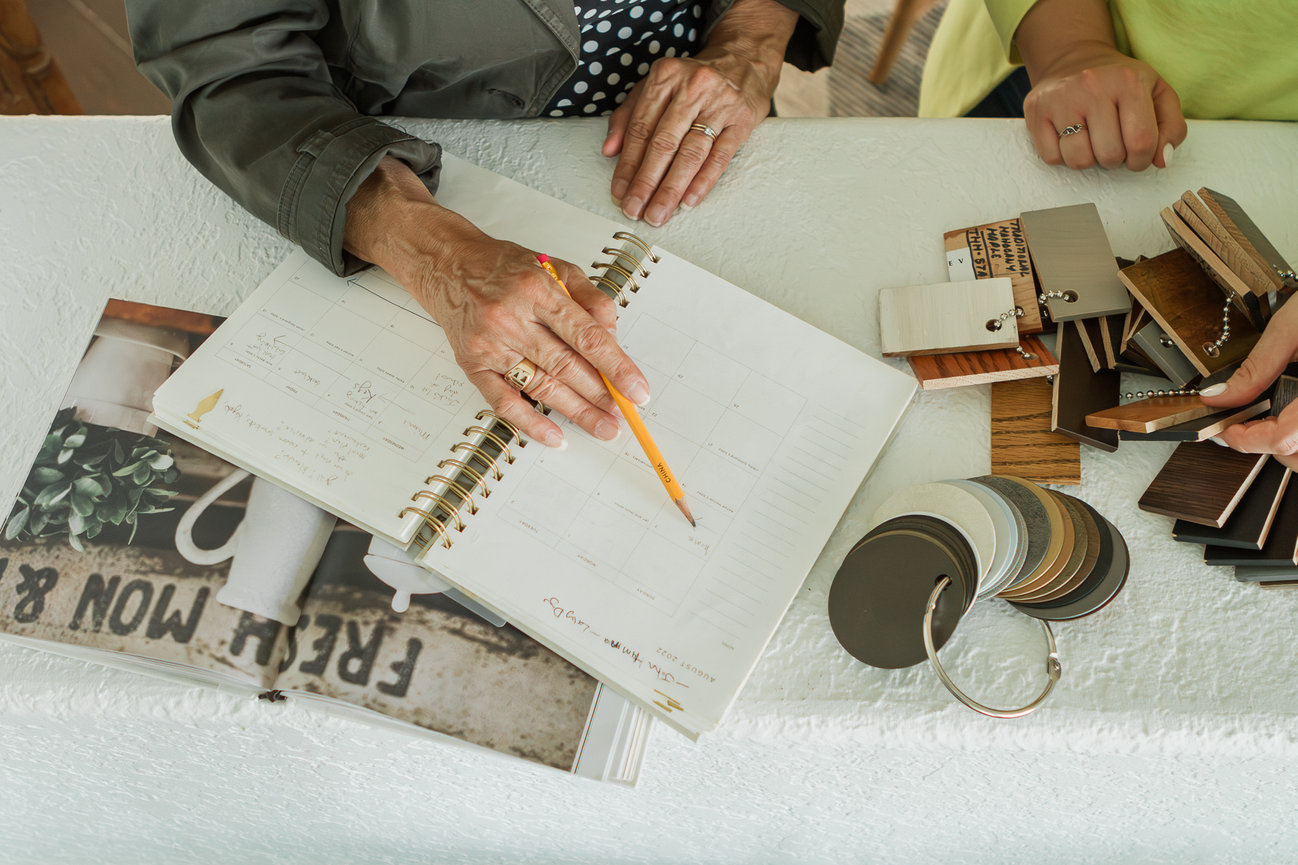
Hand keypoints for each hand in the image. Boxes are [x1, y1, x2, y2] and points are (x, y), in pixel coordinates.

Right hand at [344, 158, 650, 447]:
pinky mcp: (472, 364)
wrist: (447, 265)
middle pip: (565, 366)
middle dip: (600, 395)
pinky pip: (503, 402)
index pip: (585, 335)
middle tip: (623, 415)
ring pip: (540, 386)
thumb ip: (589, 299)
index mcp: (536, 290)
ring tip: (603, 427)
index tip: (637, 390)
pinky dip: (530, 424)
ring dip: (576, 412)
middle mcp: (510, 318)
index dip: (615, 366)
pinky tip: (555, 437)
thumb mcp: (554, 267)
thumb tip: (613, 338)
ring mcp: (489, 344)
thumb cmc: (504, 267)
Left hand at [602, 0, 796, 226]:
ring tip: (658, 212)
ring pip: (691, 153)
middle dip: (646, 181)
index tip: (619, 192)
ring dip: (671, 188)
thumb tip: (609, 150)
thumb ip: (628, 114)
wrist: (744, 59)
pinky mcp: (742, 119)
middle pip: (664, 143)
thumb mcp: (656, 86)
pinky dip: (703, 181)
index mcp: (665, 77)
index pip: (640, 128)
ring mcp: (720, 103)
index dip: (627, 164)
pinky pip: (720, 156)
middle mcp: (692, 87)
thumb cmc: (693, 79)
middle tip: (635, 209)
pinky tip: (689, 201)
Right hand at [1023, 43, 1187, 170]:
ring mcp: (1061, 99)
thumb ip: (1171, 127)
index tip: (1137, 156)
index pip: (1141, 142)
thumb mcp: (1157, 93)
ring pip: (1079, 160)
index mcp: (1129, 82)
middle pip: (1109, 155)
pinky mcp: (1037, 112)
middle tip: (1113, 144)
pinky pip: (1052, 158)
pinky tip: (1070, 138)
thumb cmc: (1119, 82)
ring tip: (1092, 141)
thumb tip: (1162, 160)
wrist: (1075, 58)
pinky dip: (1063, 156)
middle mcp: (1093, 87)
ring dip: (1089, 160)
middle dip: (1115, 159)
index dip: (1142, 160)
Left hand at [1200, 298, 1297, 468]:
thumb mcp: (1292, 327)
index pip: (1283, 439)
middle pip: (1296, 454)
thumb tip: (1219, 395)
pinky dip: (1294, 433)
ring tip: (1260, 420)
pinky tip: (1283, 414)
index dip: (1246, 440)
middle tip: (1238, 424)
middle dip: (1262, 444)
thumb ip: (1257, 367)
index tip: (1224, 429)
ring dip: (1281, 443)